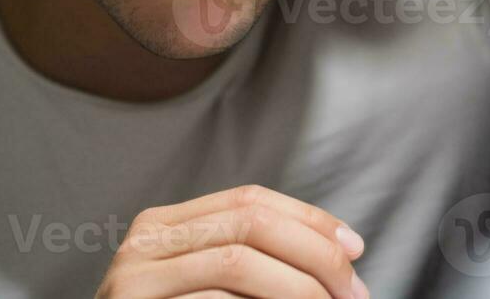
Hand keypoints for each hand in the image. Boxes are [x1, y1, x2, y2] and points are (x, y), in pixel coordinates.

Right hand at [95, 184, 368, 298]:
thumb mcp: (204, 287)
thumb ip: (247, 261)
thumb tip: (337, 255)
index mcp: (165, 224)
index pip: (250, 199)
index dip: (309, 219)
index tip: (355, 248)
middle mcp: (145, 242)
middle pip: (250, 224)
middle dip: (314, 255)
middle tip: (352, 292)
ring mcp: (135, 279)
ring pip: (239, 263)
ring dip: (298, 289)